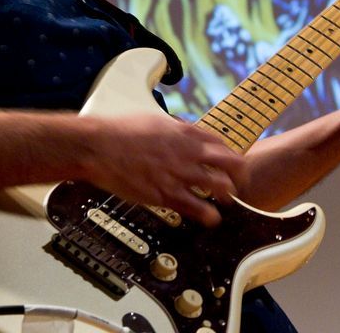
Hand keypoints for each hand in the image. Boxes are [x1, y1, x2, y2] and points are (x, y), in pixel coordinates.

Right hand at [79, 112, 245, 227]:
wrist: (99, 147)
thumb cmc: (120, 132)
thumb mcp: (154, 121)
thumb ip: (174, 129)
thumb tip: (181, 133)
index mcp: (185, 133)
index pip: (221, 144)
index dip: (229, 155)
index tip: (229, 163)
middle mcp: (188, 153)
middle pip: (231, 164)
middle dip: (239, 175)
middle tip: (238, 184)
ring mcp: (179, 175)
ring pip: (220, 187)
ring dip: (227, 195)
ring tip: (226, 202)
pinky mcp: (167, 195)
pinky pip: (197, 208)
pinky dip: (209, 215)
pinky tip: (210, 219)